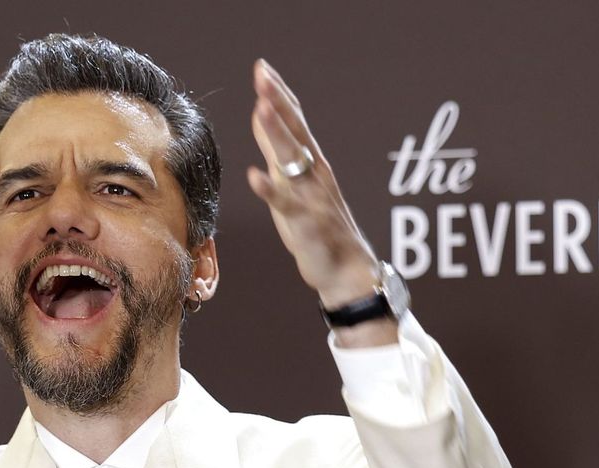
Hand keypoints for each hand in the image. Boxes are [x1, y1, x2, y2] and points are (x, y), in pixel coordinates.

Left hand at [246, 60, 383, 312]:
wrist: (344, 268)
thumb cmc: (316, 224)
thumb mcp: (291, 180)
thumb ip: (277, 148)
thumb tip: (262, 112)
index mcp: (311, 161)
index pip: (295, 119)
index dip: (279, 94)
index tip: (263, 68)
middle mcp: (313, 173)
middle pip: (295, 131)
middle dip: (278, 101)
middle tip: (263, 75)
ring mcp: (311, 197)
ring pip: (292, 160)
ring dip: (277, 134)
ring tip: (261, 109)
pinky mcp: (305, 224)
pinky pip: (286, 204)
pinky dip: (270, 190)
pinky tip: (253, 176)